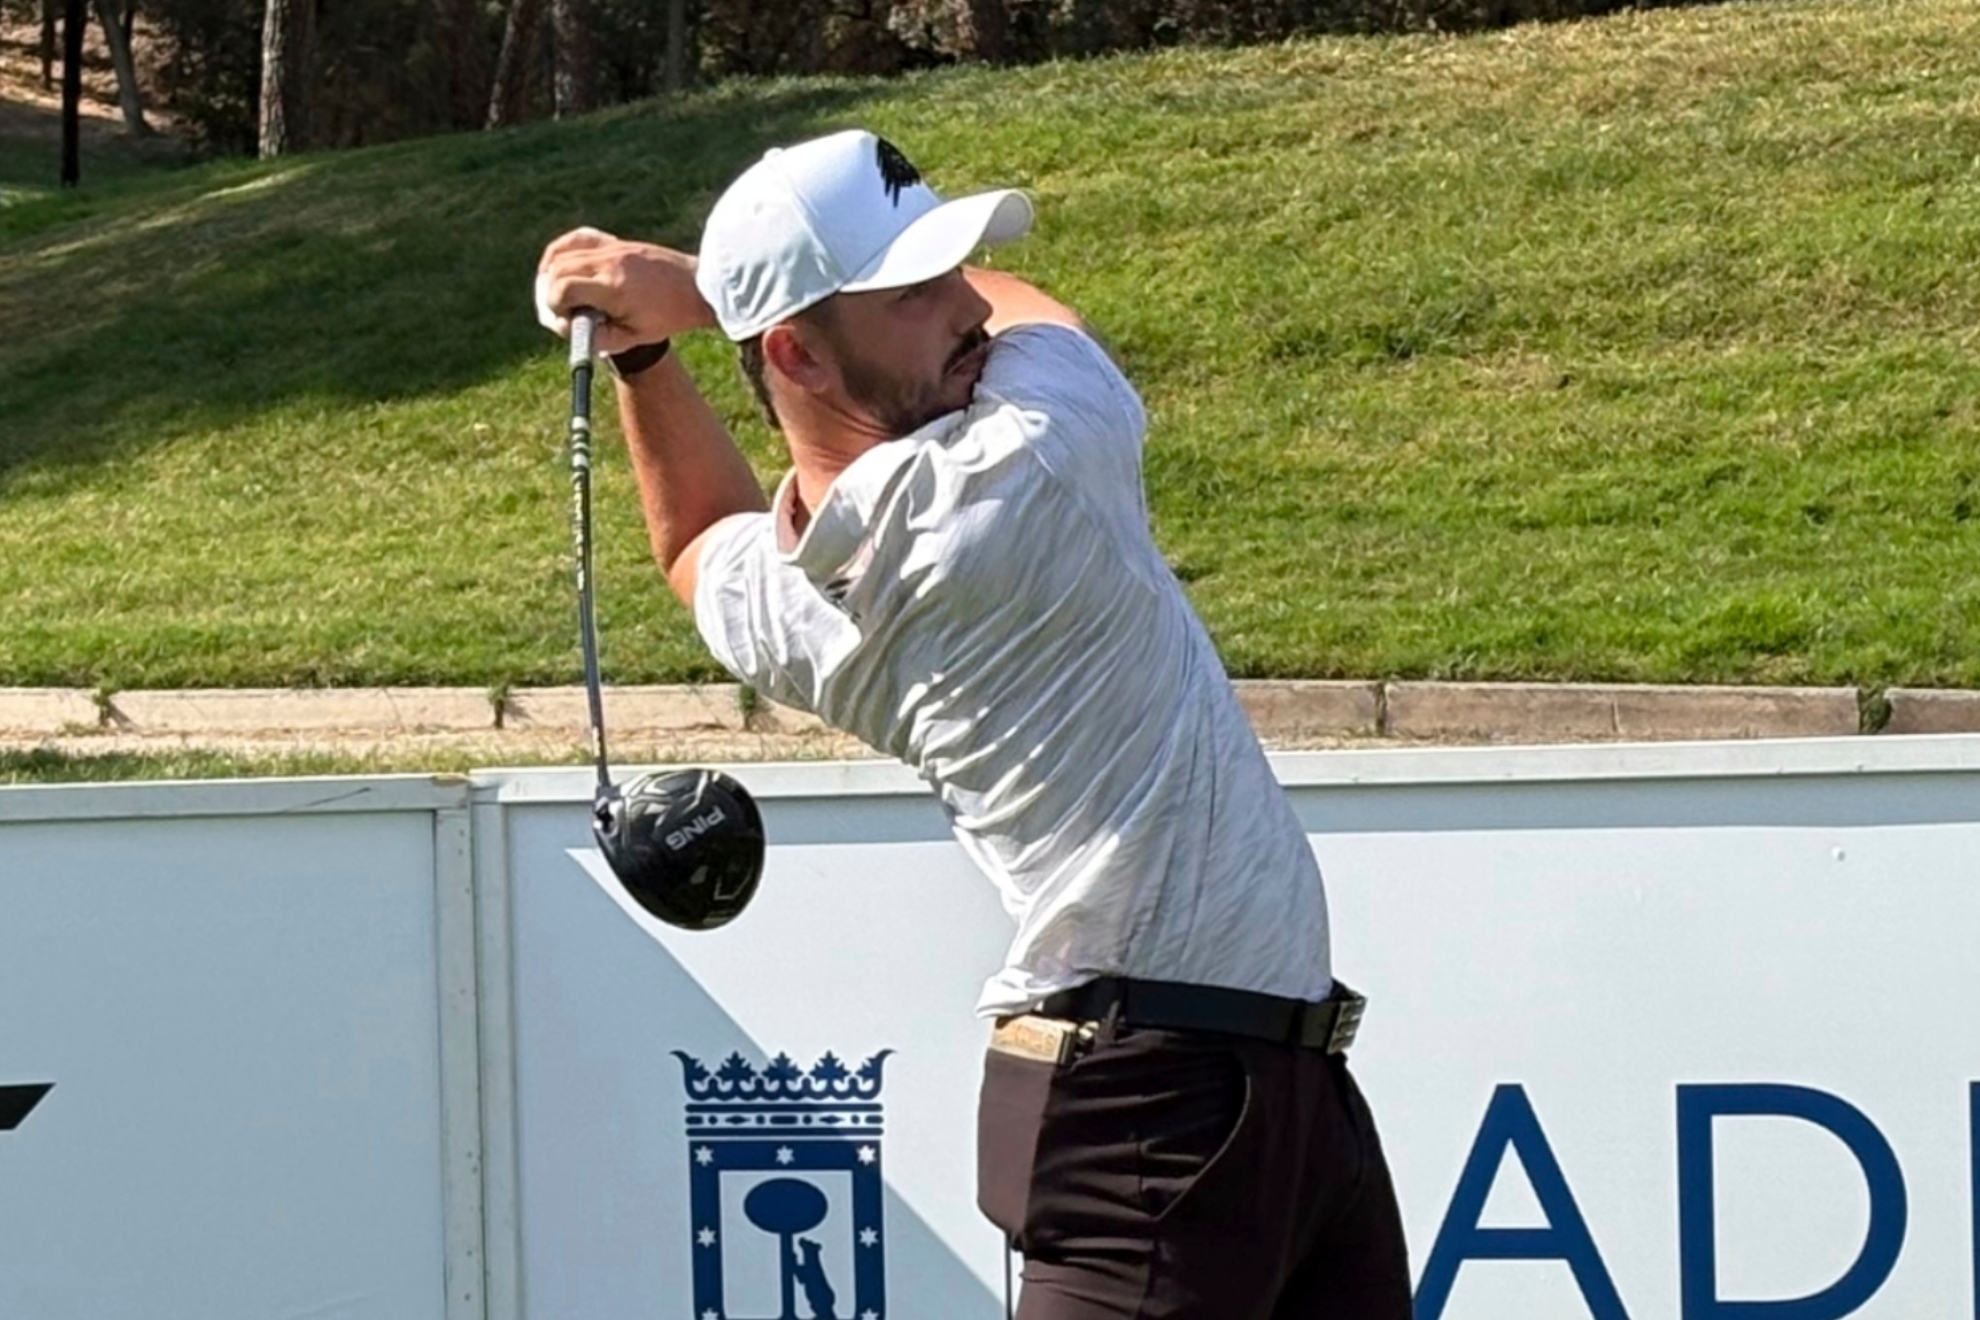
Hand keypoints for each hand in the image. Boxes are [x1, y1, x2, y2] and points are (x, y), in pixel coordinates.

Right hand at [534, 227, 716, 353]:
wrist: (699, 288)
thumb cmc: (670, 316)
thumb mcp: (635, 337)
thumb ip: (599, 338)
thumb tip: (568, 328)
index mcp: (613, 287)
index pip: (562, 289)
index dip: (554, 308)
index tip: (566, 321)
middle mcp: (609, 262)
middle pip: (556, 269)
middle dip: (549, 292)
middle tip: (561, 310)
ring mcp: (612, 248)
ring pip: (561, 252)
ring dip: (551, 272)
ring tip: (556, 292)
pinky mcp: (616, 242)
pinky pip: (578, 238)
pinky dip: (562, 250)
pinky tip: (560, 264)